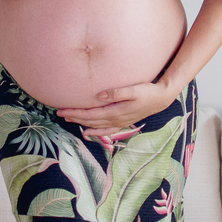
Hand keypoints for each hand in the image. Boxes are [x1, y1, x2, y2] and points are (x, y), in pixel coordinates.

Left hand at [57, 80, 175, 137]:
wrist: (161, 99)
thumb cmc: (148, 91)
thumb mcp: (134, 90)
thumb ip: (117, 93)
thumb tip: (100, 96)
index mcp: (116, 111)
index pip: (90, 114)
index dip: (75, 112)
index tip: (62, 110)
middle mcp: (116, 119)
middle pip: (90, 121)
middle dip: (74, 117)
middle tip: (59, 113)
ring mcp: (119, 122)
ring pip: (96, 125)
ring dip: (81, 123)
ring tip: (68, 120)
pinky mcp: (123, 121)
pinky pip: (105, 130)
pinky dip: (95, 132)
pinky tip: (87, 132)